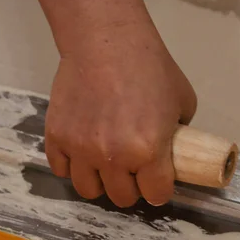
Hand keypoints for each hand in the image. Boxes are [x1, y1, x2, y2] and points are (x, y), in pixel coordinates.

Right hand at [45, 25, 196, 207]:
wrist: (106, 41)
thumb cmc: (150, 67)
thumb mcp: (182, 101)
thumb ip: (178, 132)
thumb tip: (174, 148)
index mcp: (148, 150)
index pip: (156, 195)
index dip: (159, 189)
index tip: (157, 180)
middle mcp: (113, 157)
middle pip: (122, 198)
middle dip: (131, 187)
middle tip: (133, 170)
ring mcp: (81, 149)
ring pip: (89, 190)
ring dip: (101, 182)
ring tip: (105, 165)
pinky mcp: (57, 137)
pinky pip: (62, 170)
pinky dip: (73, 166)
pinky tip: (82, 152)